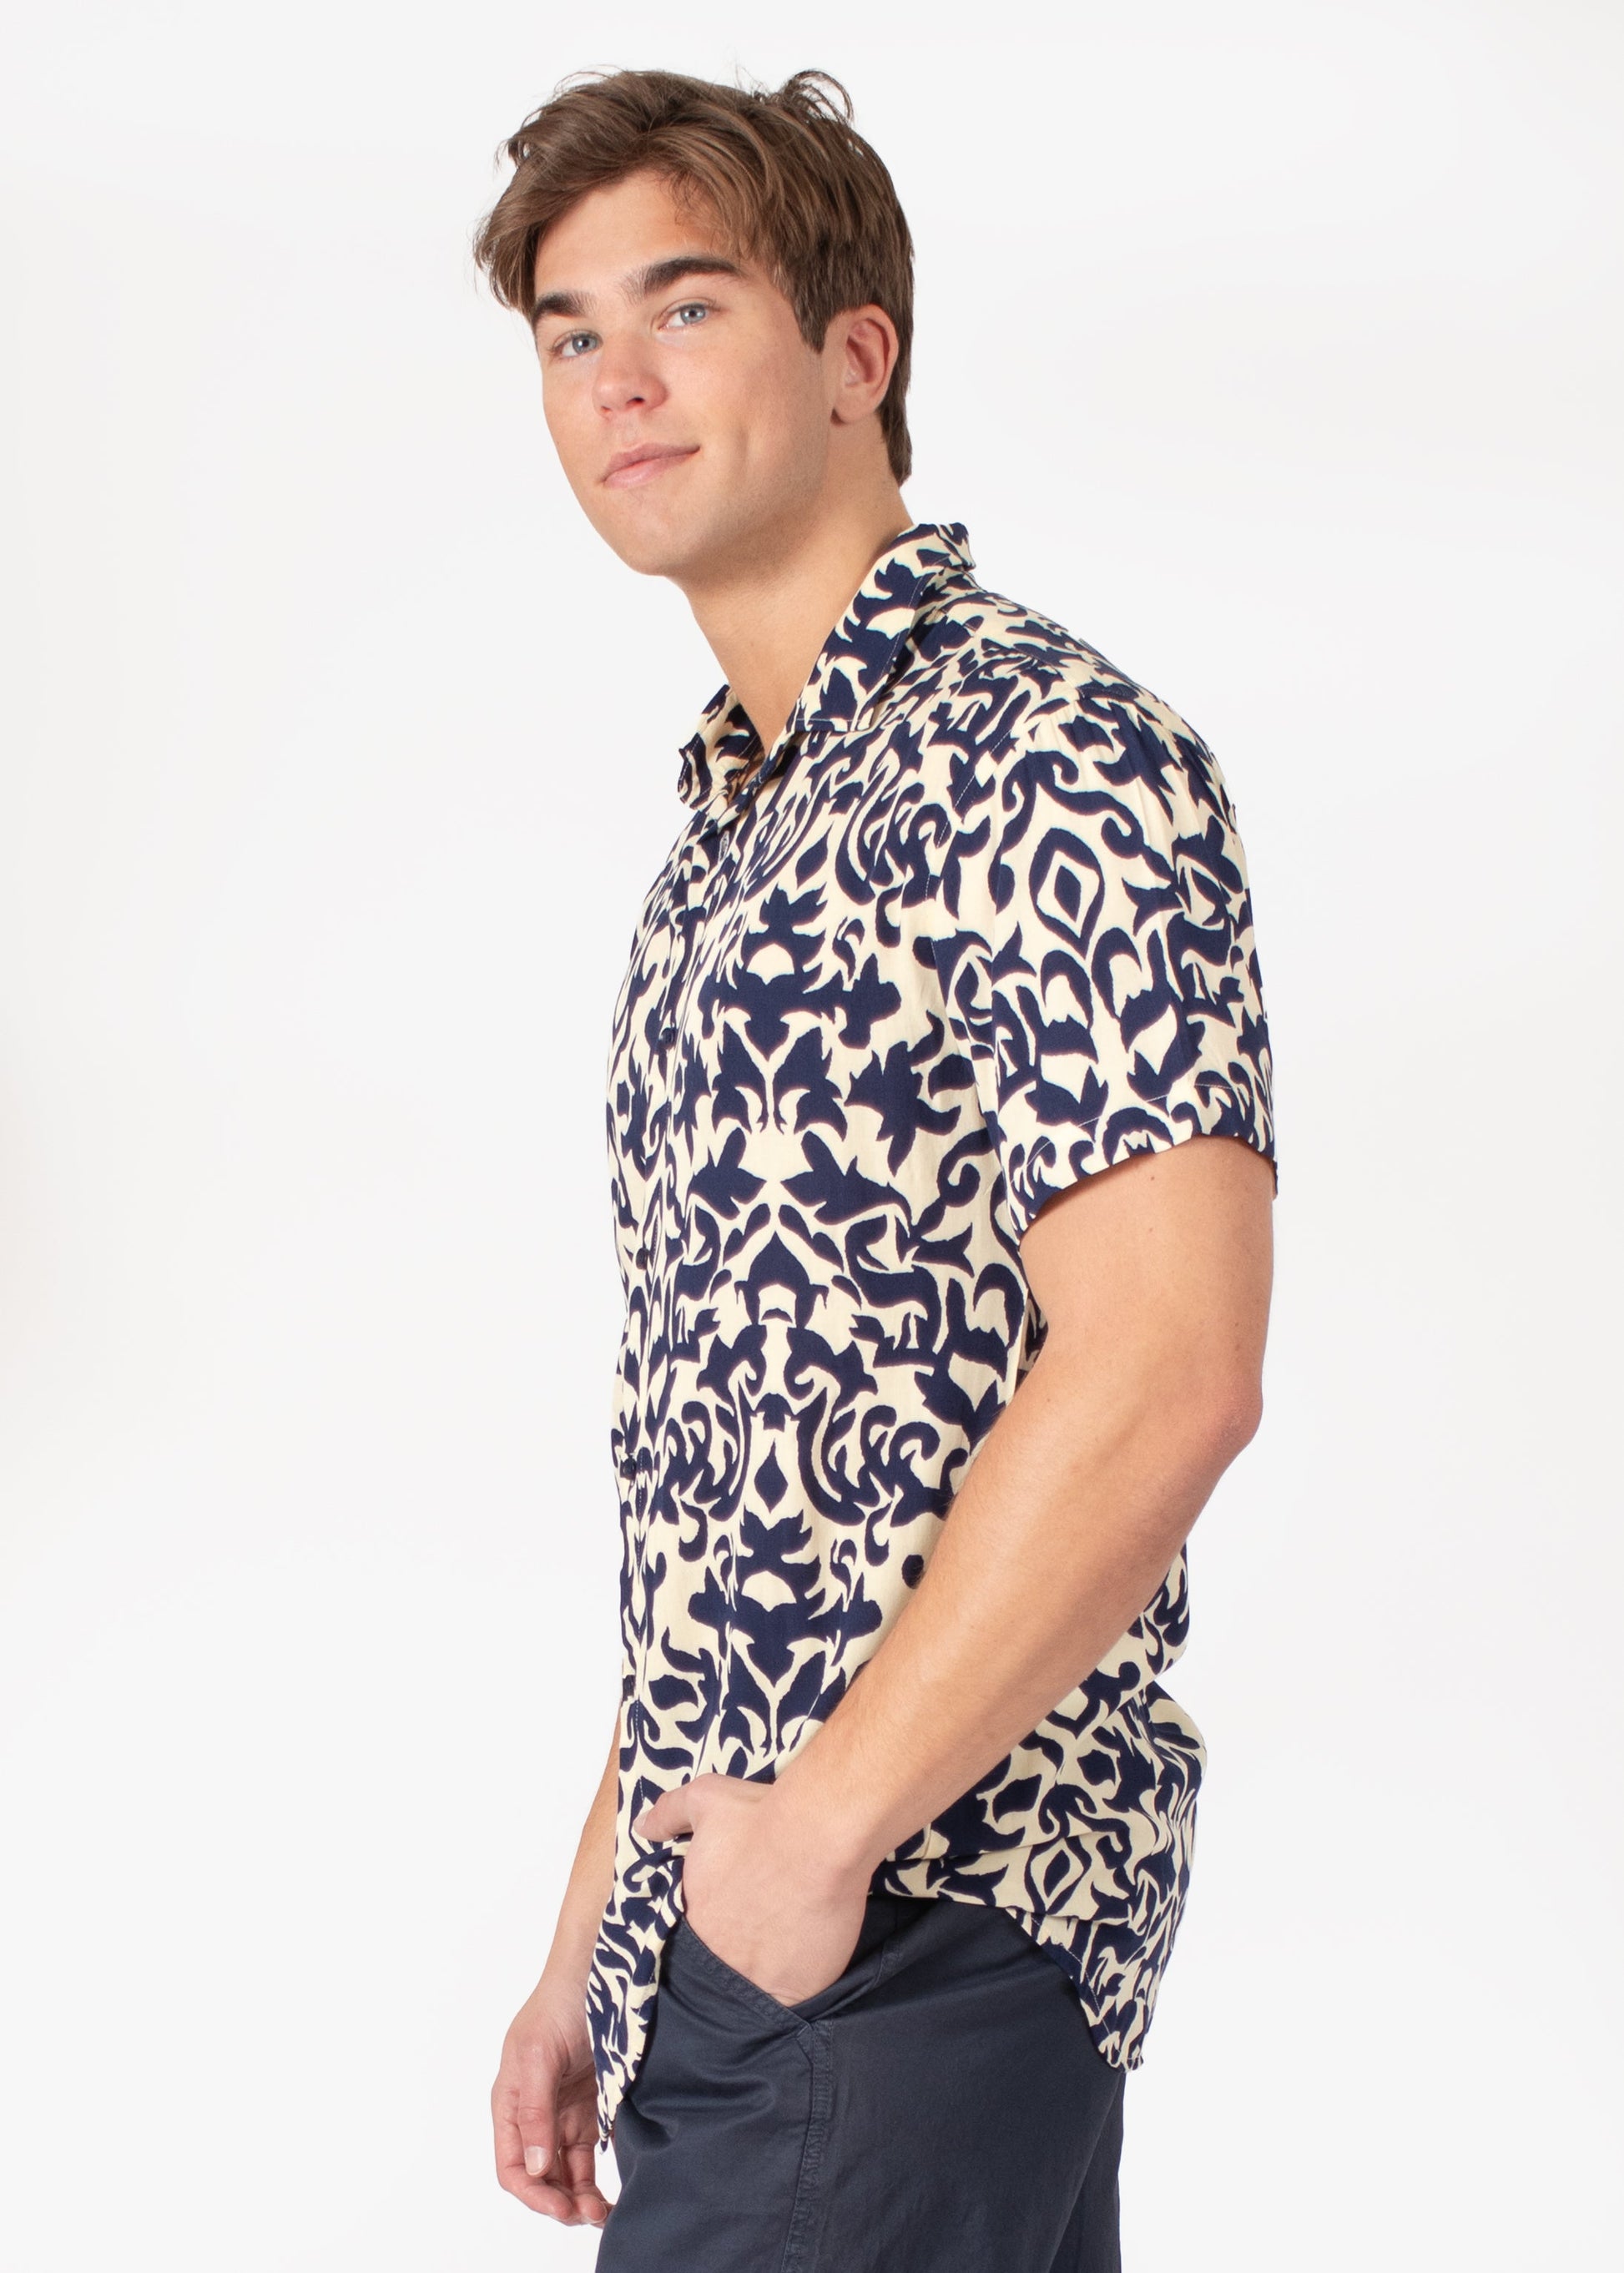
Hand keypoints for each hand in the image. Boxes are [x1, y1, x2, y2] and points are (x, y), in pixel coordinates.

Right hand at [491, 1971, 612, 2228]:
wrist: (597, 1970)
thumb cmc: (558, 2004)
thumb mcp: (539, 2055)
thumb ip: (535, 2111)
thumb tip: (536, 2165)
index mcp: (510, 2103)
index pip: (512, 2166)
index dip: (534, 2193)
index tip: (561, 2207)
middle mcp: (534, 2114)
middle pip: (540, 2175)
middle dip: (561, 2201)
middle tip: (590, 2216)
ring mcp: (562, 2111)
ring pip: (566, 2170)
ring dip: (580, 2196)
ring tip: (603, 2213)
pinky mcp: (591, 2107)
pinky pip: (588, 2153)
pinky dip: (595, 2177)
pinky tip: (609, 2193)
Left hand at [635, 1772, 872, 2006]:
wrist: (818, 1834)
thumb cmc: (761, 1817)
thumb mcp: (706, 1799)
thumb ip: (670, 1814)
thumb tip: (642, 1827)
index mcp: (691, 1917)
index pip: (691, 1939)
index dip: (712, 1930)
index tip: (731, 1918)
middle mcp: (715, 1956)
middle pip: (719, 1968)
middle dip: (735, 1955)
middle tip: (760, 1933)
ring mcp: (754, 1979)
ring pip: (753, 1989)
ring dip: (764, 1974)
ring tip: (784, 1952)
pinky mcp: (795, 1991)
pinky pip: (789, 2002)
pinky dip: (796, 1989)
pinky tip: (807, 1963)